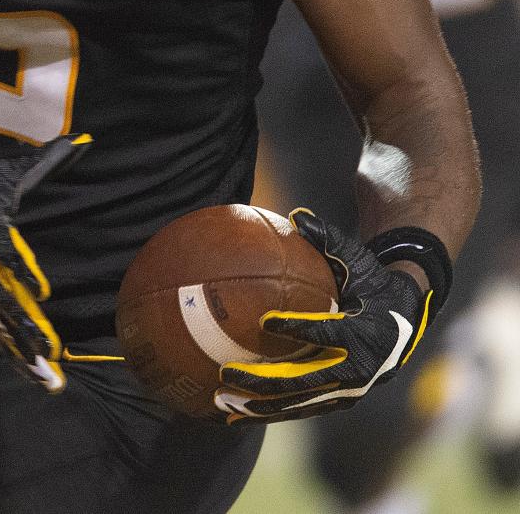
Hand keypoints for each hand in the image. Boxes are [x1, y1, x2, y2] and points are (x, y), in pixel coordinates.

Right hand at [0, 135, 89, 390]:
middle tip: (52, 357)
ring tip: (46, 379)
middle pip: (3, 303)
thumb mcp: (0, 176)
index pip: (6, 255)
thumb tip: (82, 141)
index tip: (42, 292)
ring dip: (20, 352)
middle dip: (28, 332)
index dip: (23, 273)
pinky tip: (25, 369)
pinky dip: (5, 350)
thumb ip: (43, 163)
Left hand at [216, 208, 432, 421]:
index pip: (327, 330)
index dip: (298, 328)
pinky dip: (270, 412)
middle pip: (306, 380)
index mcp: (366, 333)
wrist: (405, 320)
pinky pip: (301, 409)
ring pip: (299, 404)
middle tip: (227, 373)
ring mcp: (349, 390)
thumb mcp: (358, 260)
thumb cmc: (373, 282)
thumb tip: (296, 214)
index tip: (265, 321)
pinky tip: (234, 414)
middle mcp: (360, 370)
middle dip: (264, 381)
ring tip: (221, 403)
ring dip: (260, 407)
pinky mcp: (339, 400)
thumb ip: (329, 240)